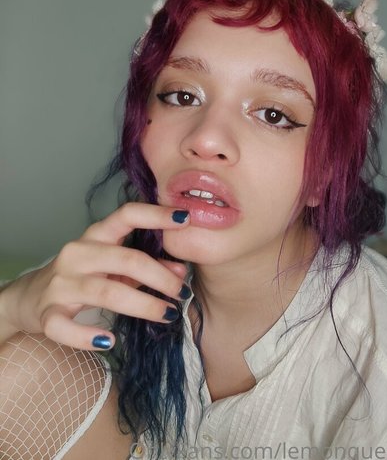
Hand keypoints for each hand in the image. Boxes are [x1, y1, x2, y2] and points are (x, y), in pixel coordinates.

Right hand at [0, 203, 190, 349]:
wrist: (30, 297)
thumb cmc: (84, 276)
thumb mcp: (116, 266)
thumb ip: (148, 266)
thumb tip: (181, 271)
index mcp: (97, 235)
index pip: (127, 215)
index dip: (156, 215)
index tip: (185, 218)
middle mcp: (78, 253)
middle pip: (127, 259)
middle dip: (160, 277)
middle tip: (182, 293)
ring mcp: (61, 283)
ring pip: (107, 292)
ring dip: (143, 305)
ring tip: (168, 315)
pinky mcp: (47, 312)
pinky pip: (64, 326)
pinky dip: (86, 336)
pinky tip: (109, 341)